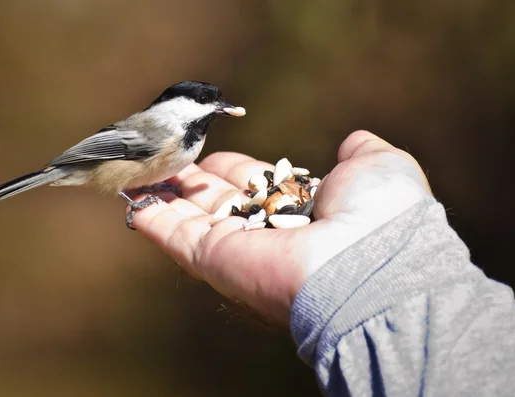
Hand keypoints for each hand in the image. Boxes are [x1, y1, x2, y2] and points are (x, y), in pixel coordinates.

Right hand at [128, 131, 431, 326]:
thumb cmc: (382, 214)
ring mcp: (241, 249)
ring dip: (166, 196)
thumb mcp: (379, 169)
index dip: (233, 170)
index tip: (212, 156)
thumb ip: (362, 154)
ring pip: (193, 219)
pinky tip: (132, 198)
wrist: (371, 263)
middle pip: (220, 202)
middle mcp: (270, 232)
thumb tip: (353, 142)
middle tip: (168, 158)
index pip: (257, 186)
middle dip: (193, 181)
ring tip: (138, 171)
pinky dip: (153, 219)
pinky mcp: (217, 262)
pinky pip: (177, 238)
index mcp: (303, 211)